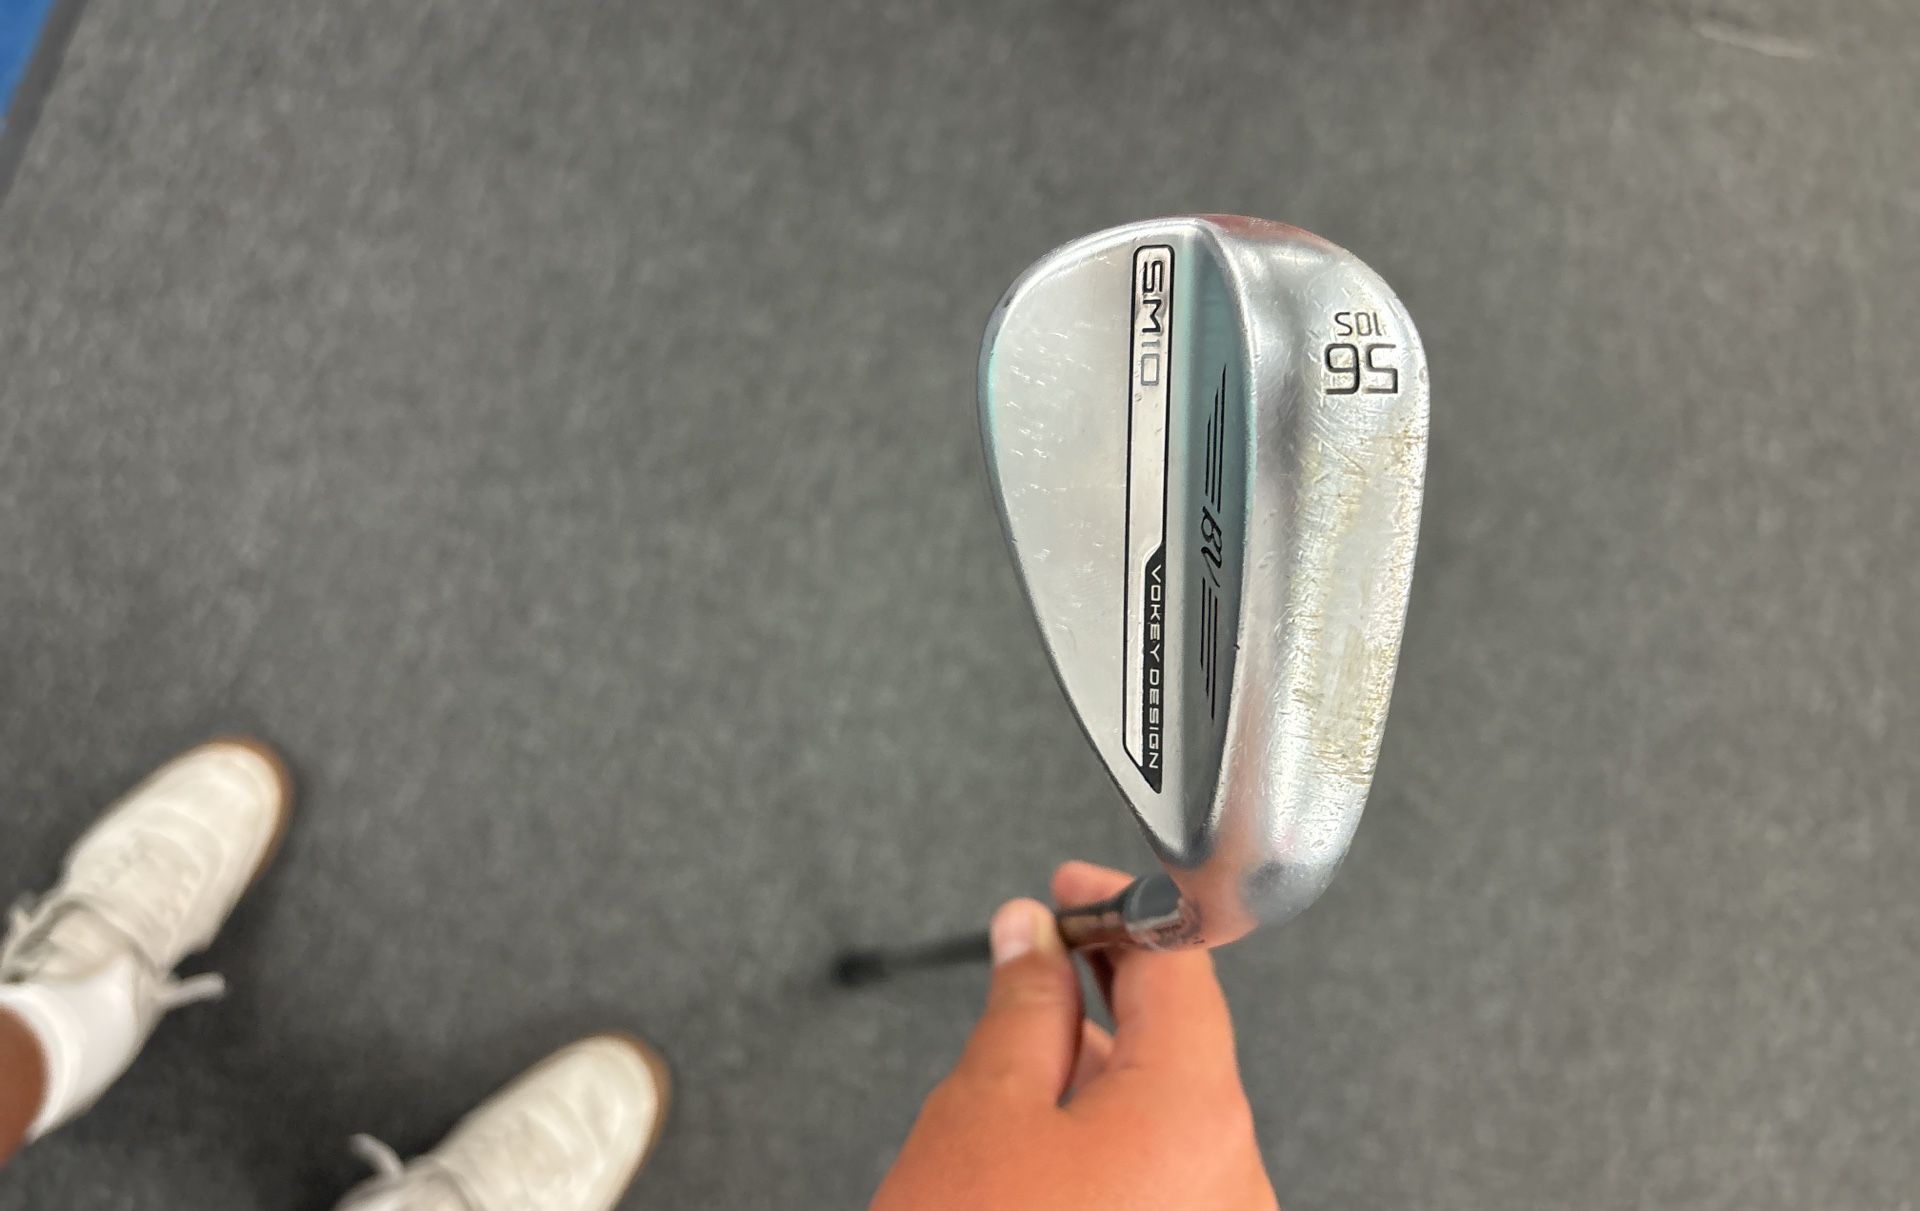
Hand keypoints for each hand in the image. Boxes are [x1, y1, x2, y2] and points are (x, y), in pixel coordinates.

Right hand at [872, 861, 1279, 1210]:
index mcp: (1194, 1112)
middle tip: (1034, 959)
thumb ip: (1020, 1003)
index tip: (1073, 893)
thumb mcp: (980, 1109)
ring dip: (1104, 1070)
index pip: (1180, 964)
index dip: (1120, 911)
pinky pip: (1168, 1175)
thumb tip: (1032, 935)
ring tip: (1020, 1065)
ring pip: (1172, 1113)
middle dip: (1106, 991)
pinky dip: (1112, 1138)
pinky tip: (1047, 1143)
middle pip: (1184, 1041)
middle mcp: (1232, 1175)